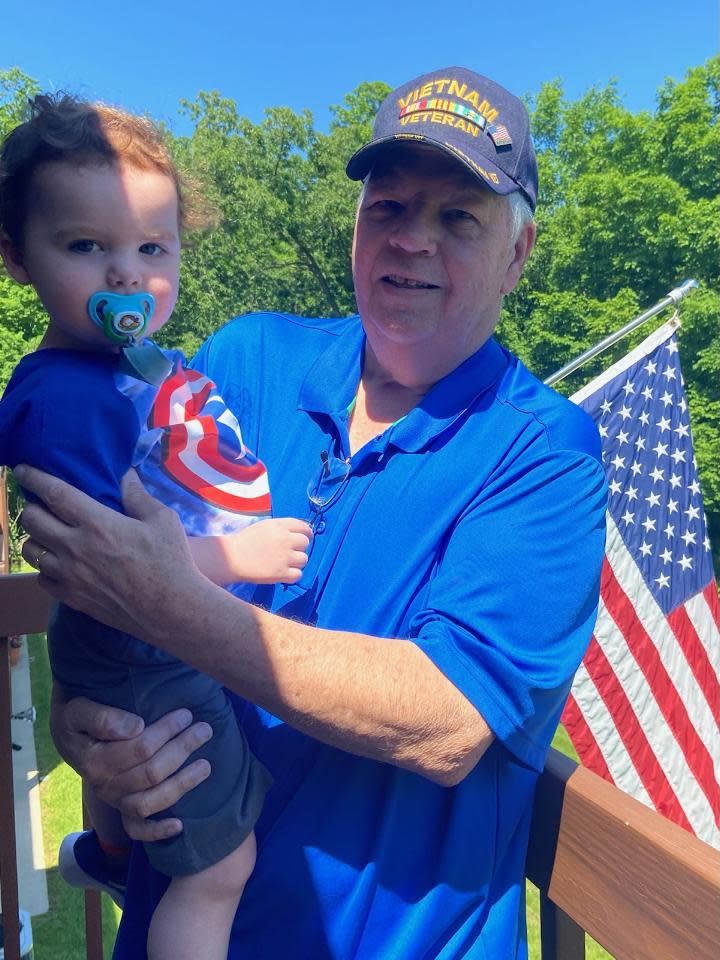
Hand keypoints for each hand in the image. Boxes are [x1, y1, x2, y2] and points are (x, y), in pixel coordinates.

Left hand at [16, 465, 207, 644]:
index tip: (23, 470)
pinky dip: (44, 567)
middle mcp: (76, 548)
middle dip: (31, 507)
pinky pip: (41, 578)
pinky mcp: (72, 598)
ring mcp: (70, 575)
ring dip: (35, 537)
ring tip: (47, 534)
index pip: (54, 493)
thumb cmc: (171, 561)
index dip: (34, 477)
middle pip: (32, 520)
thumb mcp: (163, 520)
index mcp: (98, 523)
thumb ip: (138, 495)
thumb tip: (125, 475)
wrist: (171, 609)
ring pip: (31, 550)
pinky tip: (57, 563)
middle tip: (40, 504)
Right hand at [51, 687, 212, 841]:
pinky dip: (157, 831)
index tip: (186, 714)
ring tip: (206, 765)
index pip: (139, 749)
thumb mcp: (78, 710)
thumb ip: (102, 718)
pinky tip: (180, 825)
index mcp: (95, 761)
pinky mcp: (122, 810)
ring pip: (150, 802)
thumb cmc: (78, 719)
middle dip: (182, 750)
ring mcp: (115, 801)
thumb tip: (136, 727)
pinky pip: (138, 830)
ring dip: (181, 785)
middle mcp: (105, 786)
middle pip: (151, 773)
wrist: (68, 736)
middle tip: (204, 729)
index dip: (166, 731)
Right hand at [224, 517, 312, 583]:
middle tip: (289, 552)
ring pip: (304, 559)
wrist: (231, 558)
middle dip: (299, 548)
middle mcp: (285, 540)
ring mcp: (284, 557)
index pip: (304, 527)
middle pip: (305, 543)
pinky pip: (298, 575)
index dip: (306, 533)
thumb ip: (282, 528)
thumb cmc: (246, 541)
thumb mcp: (265, 526)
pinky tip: (283, 573)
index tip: (305, 538)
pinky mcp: (281, 573)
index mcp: (280, 526)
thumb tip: (300, 533)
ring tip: (284, 563)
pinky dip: (292, 575)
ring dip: (297, 562)